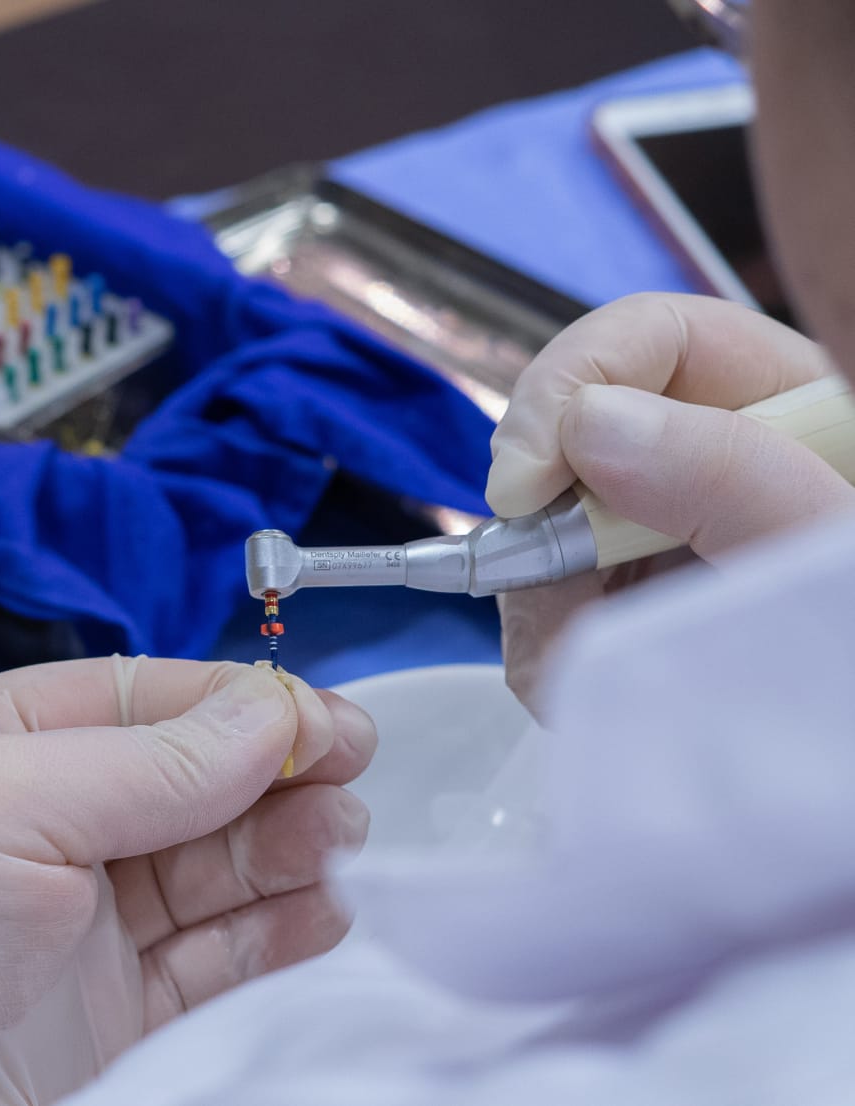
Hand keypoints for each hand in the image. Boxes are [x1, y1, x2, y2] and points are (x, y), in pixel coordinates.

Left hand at [0, 657, 375, 1104]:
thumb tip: (265, 714)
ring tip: (340, 840)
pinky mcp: (114, 1007)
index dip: (235, 702)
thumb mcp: (2, 806)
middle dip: (274, 770)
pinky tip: (319, 910)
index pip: (141, 701)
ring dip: (288, 844)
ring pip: (214, 863)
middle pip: (190, 778)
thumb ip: (150, 762)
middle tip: (346, 767)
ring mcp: (80, 922)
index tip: (314, 714)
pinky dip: (278, 929)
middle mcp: (40, 828)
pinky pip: (217, 953)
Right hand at [484, 293, 854, 716]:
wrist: (838, 757)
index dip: (568, 387)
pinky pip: (540, 598)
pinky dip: (543, 643)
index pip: (647, 338)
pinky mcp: (622, 598)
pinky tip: (582, 676)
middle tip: (550, 587)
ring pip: (541, 522)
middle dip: (543, 507)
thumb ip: (729, 477)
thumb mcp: (821, 552)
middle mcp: (702, 461)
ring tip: (584, 659)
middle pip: (574, 428)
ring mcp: (654, 532)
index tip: (525, 483)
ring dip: (540, 594)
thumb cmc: (845, 642)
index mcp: (779, 408)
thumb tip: (591, 422)